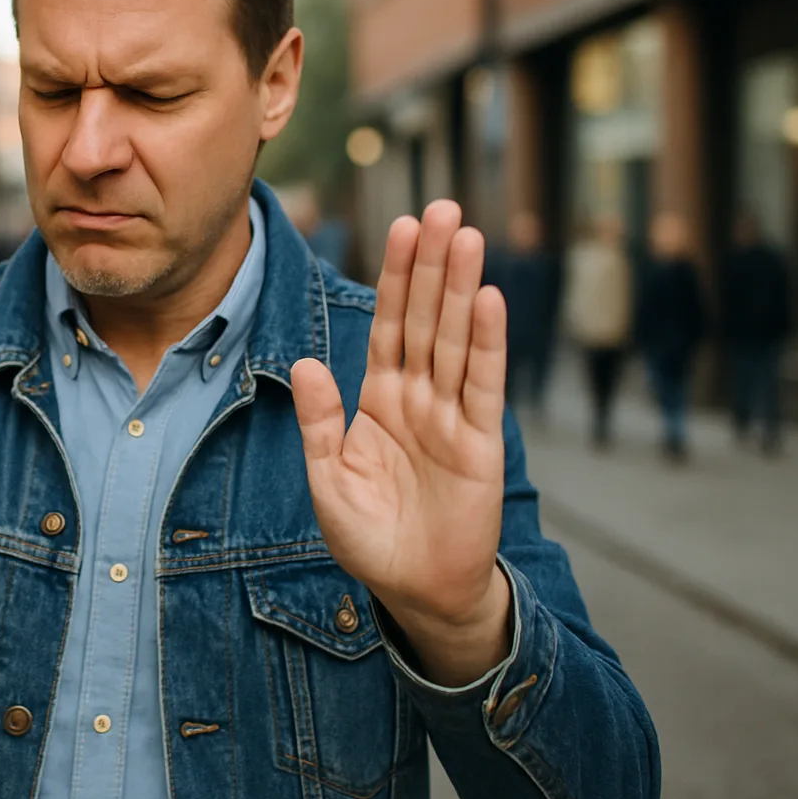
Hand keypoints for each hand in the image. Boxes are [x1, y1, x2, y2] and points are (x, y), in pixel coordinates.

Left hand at [292, 201, 509, 684]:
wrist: (417, 591)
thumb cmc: (371, 537)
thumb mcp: (329, 479)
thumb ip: (320, 422)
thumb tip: (308, 364)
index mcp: (379, 399)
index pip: (388, 324)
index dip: (394, 276)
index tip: (401, 225)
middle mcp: (419, 396)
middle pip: (425, 317)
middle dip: (432, 263)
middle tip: (442, 207)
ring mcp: (452, 415)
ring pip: (455, 339)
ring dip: (461, 287)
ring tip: (467, 235)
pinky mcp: (480, 442)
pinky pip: (482, 384)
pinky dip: (486, 343)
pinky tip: (489, 300)